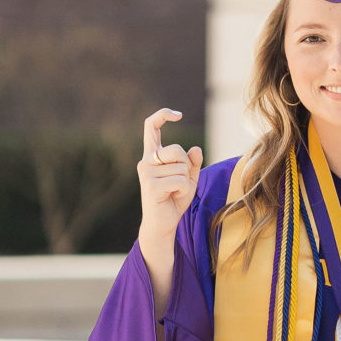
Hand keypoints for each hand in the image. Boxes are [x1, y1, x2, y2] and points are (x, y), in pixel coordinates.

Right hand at [136, 107, 201, 311]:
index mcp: (152, 155)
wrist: (163, 225)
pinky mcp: (151, 185)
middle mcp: (146, 161)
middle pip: (177, 150)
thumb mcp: (188, 178)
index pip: (151, 126)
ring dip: (186, 182)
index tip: (178, 115)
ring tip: (175, 193)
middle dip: (186, 166)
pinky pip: (180, 180)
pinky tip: (174, 198)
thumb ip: (192, 163)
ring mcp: (146, 173)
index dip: (163, 115)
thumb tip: (195, 150)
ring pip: (181, 167)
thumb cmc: (174, 200)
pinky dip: (184, 190)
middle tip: (179, 183)